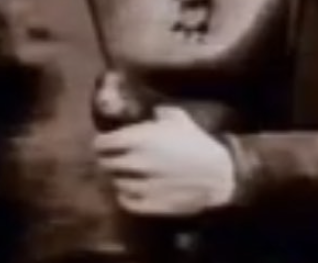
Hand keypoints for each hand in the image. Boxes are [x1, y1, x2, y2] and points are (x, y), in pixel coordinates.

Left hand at [94, 106, 235, 216]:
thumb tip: (146, 113)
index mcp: (139, 138)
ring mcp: (142, 185)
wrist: (217, 173)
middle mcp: (136, 162)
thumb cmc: (196, 141)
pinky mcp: (150, 204)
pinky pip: (126, 202)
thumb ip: (155, 113)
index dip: (100, 142)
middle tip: (112, 158)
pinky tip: (130, 190)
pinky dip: (124, 196)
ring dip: (117, 177)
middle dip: (106, 159)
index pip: (102, 143)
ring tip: (123, 173)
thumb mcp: (176, 117)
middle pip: (105, 164)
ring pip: (115, 183)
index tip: (103, 143)